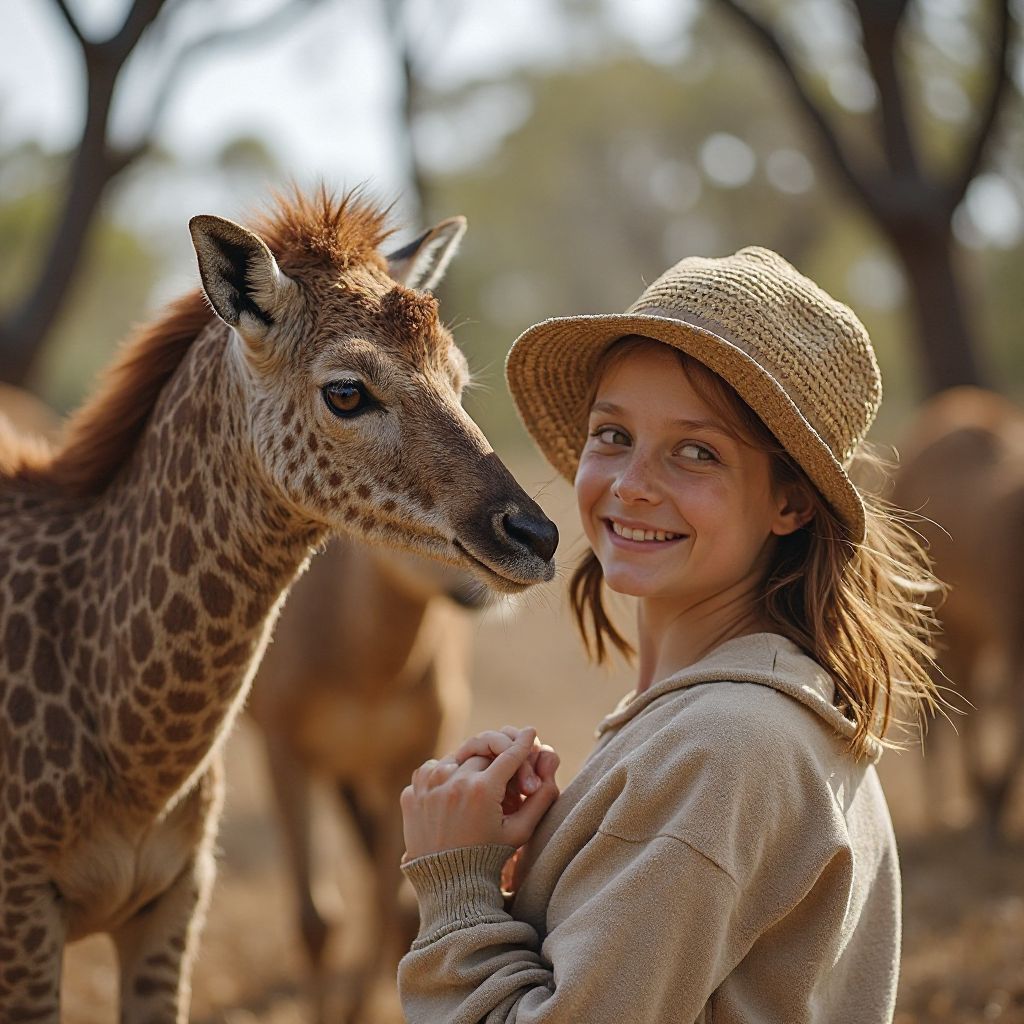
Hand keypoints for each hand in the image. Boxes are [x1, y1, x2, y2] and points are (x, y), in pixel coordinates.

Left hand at [401, 727, 559, 860]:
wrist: (447, 883)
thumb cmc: (489, 857)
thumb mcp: (520, 831)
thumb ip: (540, 797)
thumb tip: (548, 758)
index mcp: (482, 790)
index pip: (508, 755)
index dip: (522, 743)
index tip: (531, 731)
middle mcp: (453, 781)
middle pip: (483, 754)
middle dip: (496, 762)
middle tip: (503, 778)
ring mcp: (428, 785)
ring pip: (457, 759)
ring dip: (469, 768)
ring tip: (475, 793)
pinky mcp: (411, 791)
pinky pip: (434, 770)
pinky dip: (446, 777)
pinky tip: (453, 797)